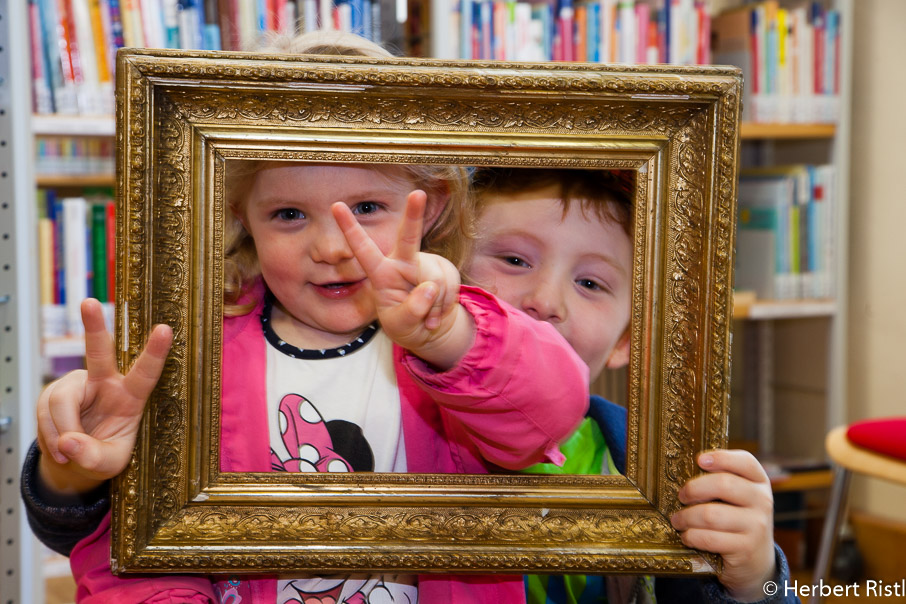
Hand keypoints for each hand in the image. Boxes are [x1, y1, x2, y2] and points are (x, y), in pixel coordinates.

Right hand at [36, 298, 172, 493]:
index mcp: (130, 397)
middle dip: (93, 326)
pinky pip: (45, 413)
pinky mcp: (53, 393)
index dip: (156, 351)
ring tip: (67, 451)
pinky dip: (48, 435)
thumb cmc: (104, 455)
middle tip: (89, 303)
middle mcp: (104, 383)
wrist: (77, 459)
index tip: (165, 328)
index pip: (146, 373)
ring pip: (61, 401)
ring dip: (60, 431)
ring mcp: (77, 386)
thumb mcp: (108, 464)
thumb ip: (92, 456)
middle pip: (99, 352)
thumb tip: (68, 442)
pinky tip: (58, 447)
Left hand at [331, 190, 472, 369]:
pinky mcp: (445, 269)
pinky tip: (438, 313)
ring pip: (434, 279)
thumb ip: (411, 310)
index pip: (363, 249)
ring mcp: (426, 264)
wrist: (430, 330)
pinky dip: (446, 304)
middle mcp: (403, 262)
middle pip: (409, 236)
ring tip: (428, 318)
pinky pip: (450, 285)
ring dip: (434, 305)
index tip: (335, 205)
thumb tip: (430, 288)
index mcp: (382, 273)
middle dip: (414, 214)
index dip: (350, 228)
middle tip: (417, 194)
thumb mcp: (402, 325)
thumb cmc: (406, 324)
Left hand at [670, 450, 776, 601]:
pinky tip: (687, 536)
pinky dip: (691, 536)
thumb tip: (685, 470)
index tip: (699, 460)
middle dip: (694, 489)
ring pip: (711, 514)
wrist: (756, 560)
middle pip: (724, 484)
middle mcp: (763, 501)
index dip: (721, 457)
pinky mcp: (746, 548)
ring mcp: (757, 526)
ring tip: (678, 520)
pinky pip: (710, 538)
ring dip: (686, 517)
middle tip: (681, 496)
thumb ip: (720, 481)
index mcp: (759, 482)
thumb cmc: (737, 520)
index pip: (745, 461)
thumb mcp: (737, 498)